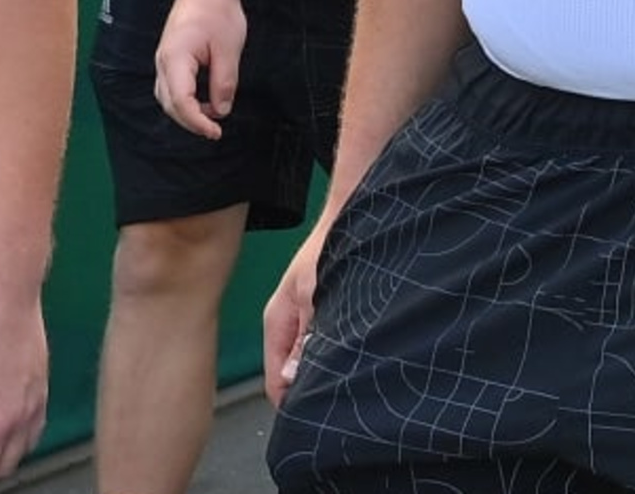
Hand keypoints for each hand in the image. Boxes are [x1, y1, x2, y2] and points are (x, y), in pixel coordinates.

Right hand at [152, 0, 247, 140]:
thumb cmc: (218, 11)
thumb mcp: (229, 49)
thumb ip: (224, 82)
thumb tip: (221, 110)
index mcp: (175, 58)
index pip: (181, 102)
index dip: (197, 122)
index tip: (216, 132)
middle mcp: (163, 61)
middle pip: (169, 104)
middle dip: (191, 121)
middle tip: (215, 130)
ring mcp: (163, 58)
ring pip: (167, 97)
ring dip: (186, 112)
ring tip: (211, 115)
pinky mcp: (169, 57)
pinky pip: (171, 87)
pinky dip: (184, 100)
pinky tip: (204, 100)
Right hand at [258, 219, 334, 407]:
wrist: (352, 217)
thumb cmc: (330, 247)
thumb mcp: (314, 294)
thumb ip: (304, 338)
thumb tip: (292, 379)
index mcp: (277, 323)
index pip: (274, 384)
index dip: (293, 405)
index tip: (315, 417)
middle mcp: (289, 327)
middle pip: (292, 378)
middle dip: (312, 389)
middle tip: (340, 399)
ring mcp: (307, 323)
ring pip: (312, 364)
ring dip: (328, 371)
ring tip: (352, 377)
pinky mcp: (326, 318)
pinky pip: (327, 348)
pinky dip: (339, 355)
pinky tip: (359, 357)